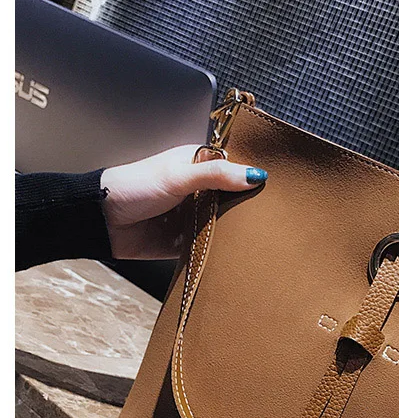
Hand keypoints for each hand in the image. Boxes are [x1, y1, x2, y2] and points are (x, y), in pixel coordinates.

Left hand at [100, 145, 266, 259]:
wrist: (103, 222)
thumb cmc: (134, 187)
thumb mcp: (178, 176)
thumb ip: (217, 175)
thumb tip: (255, 175)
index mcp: (198, 165)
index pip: (235, 168)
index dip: (253, 176)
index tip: (275, 186)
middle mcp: (199, 190)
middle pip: (234, 198)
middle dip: (248, 207)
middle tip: (273, 215)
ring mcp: (195, 216)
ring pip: (226, 224)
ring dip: (235, 231)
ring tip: (262, 236)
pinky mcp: (188, 241)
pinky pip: (211, 248)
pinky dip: (221, 251)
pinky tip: (238, 253)